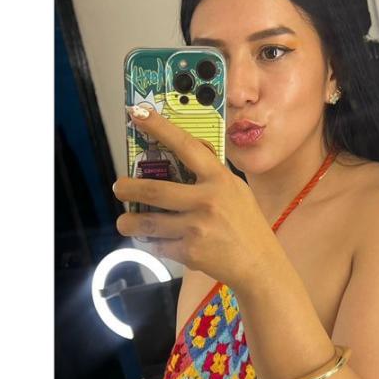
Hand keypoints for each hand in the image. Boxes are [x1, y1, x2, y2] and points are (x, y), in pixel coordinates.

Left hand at [113, 105, 280, 290]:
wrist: (259, 264)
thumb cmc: (247, 225)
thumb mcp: (237, 190)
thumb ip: (212, 173)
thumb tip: (187, 150)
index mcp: (219, 179)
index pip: (185, 146)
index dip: (159, 128)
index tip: (137, 114)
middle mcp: (207, 200)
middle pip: (156, 190)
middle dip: (130, 188)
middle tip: (119, 187)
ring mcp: (197, 227)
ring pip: (150, 222)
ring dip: (130, 222)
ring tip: (124, 221)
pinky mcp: (190, 251)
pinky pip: (161, 245)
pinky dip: (156, 244)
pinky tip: (158, 242)